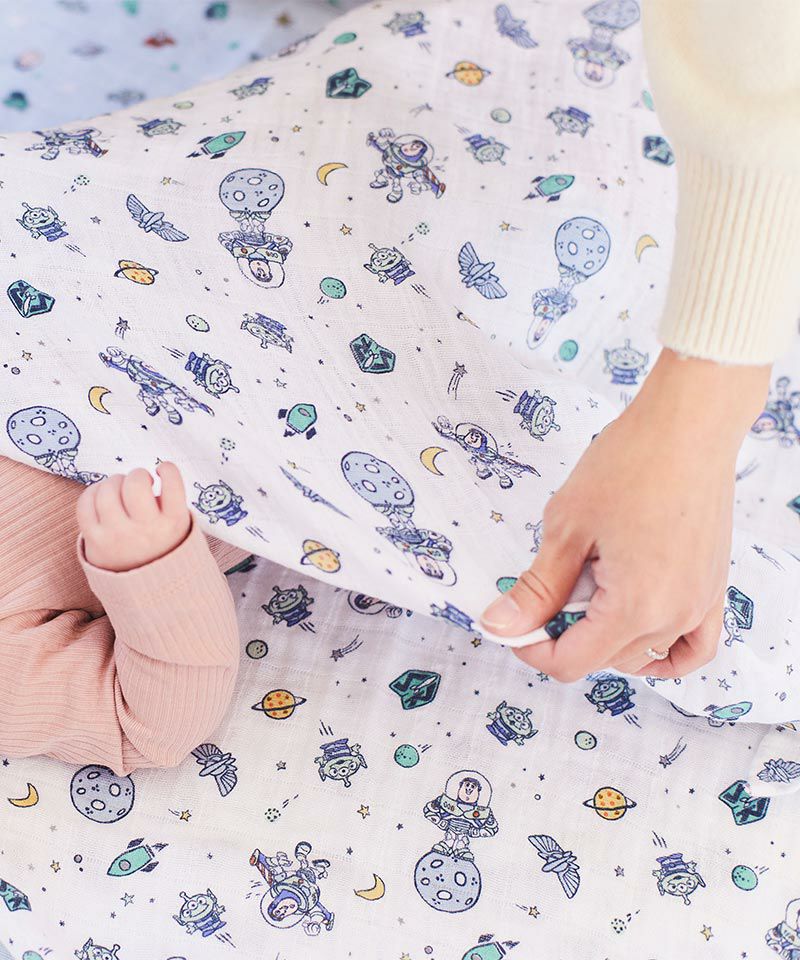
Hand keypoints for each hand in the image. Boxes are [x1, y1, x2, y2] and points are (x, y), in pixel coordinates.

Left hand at [76, 462, 190, 571]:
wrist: (145, 585)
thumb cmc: (162, 543)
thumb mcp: (179, 524)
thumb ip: (170, 500)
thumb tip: (142, 475)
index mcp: (173, 523)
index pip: (172, 482)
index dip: (166, 468)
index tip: (161, 470)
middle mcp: (146, 530)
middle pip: (135, 484)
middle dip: (137, 474)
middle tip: (139, 481)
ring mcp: (118, 536)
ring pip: (107, 491)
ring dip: (114, 481)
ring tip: (121, 488)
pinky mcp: (95, 540)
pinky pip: (85, 504)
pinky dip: (93, 492)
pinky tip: (103, 496)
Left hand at [480, 349, 770, 680]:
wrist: (689, 425)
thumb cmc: (629, 464)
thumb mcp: (567, 526)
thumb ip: (537, 586)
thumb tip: (500, 625)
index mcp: (634, 607)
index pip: (573, 662)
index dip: (533, 649)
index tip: (513, 621)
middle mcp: (673, 616)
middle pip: (605, 659)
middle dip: (565, 638)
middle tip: (542, 594)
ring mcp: (699, 604)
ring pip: (644, 655)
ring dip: (607, 640)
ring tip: (586, 592)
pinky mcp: (714, 587)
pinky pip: (695, 646)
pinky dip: (667, 653)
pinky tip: (639, 633)